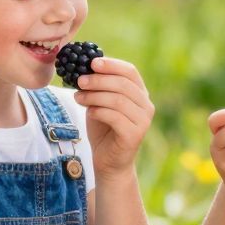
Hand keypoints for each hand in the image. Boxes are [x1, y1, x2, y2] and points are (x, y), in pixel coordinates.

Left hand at [72, 57, 152, 177]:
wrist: (109, 162)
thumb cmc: (103, 129)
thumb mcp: (100, 103)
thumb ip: (99, 86)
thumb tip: (85, 66)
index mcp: (140, 93)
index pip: (130, 71)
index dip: (111, 64)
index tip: (91, 62)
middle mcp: (146, 105)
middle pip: (123, 84)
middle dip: (99, 80)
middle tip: (80, 81)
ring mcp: (143, 120)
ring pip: (117, 100)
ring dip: (94, 96)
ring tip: (78, 97)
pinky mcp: (135, 134)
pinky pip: (115, 116)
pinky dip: (98, 111)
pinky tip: (89, 112)